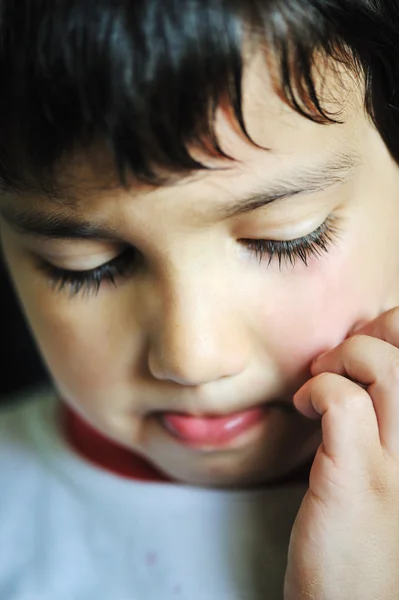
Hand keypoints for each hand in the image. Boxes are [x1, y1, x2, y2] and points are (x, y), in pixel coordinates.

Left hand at [284, 307, 398, 599]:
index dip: (391, 334)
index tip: (359, 356)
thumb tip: (357, 363)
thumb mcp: (390, 466)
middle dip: (370, 335)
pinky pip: (343, 401)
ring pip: (385, 364)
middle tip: (338, 361)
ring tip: (317, 382)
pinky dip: (317, 389)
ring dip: (342, 356)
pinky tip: (305, 407)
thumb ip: (383, 417)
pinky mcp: (361, 478)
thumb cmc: (371, 537)